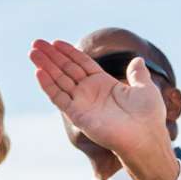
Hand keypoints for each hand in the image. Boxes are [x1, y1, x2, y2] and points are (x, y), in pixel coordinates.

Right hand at [29, 39, 176, 179]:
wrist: (145, 137)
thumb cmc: (148, 116)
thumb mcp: (145, 88)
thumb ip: (138, 74)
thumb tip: (138, 59)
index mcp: (103, 84)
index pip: (81, 63)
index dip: (68, 52)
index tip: (55, 42)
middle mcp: (89, 92)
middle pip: (66, 69)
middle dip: (51, 56)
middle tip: (36, 43)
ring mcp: (82, 103)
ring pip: (59, 80)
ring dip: (45, 66)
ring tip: (32, 53)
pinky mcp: (77, 115)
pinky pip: (59, 98)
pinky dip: (48, 85)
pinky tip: (39, 72)